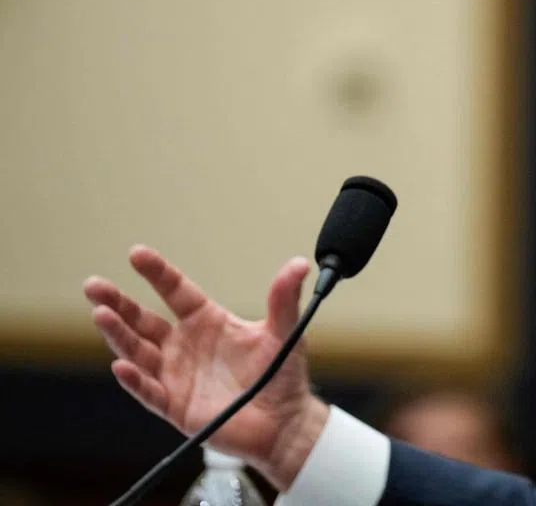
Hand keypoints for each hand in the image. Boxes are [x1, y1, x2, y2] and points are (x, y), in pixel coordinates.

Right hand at [83, 246, 328, 490]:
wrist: (284, 422)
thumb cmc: (282, 374)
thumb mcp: (284, 332)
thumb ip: (284, 299)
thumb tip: (299, 265)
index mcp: (207, 321)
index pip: (176, 291)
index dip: (157, 273)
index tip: (137, 253)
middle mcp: (185, 345)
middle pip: (143, 320)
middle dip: (118, 303)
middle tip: (94, 286)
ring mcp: (176, 375)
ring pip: (138, 352)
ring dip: (118, 335)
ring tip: (101, 314)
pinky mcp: (175, 406)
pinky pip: (149, 391)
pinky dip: (135, 379)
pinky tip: (122, 366)